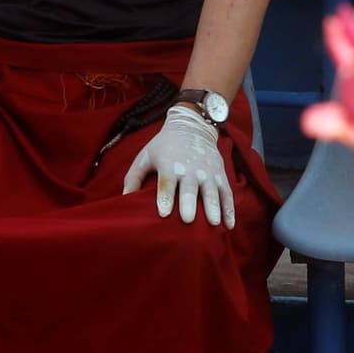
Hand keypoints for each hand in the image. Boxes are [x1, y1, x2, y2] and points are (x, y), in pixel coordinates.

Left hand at [119, 106, 232, 226]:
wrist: (192, 127)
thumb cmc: (163, 146)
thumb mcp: (145, 156)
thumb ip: (133, 178)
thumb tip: (124, 199)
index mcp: (169, 164)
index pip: (166, 182)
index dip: (164, 197)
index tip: (163, 213)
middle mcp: (190, 168)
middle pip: (190, 188)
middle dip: (189, 203)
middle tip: (188, 220)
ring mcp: (208, 171)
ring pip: (212, 191)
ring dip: (213, 207)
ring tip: (213, 224)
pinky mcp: (220, 174)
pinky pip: (227, 193)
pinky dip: (229, 209)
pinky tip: (229, 225)